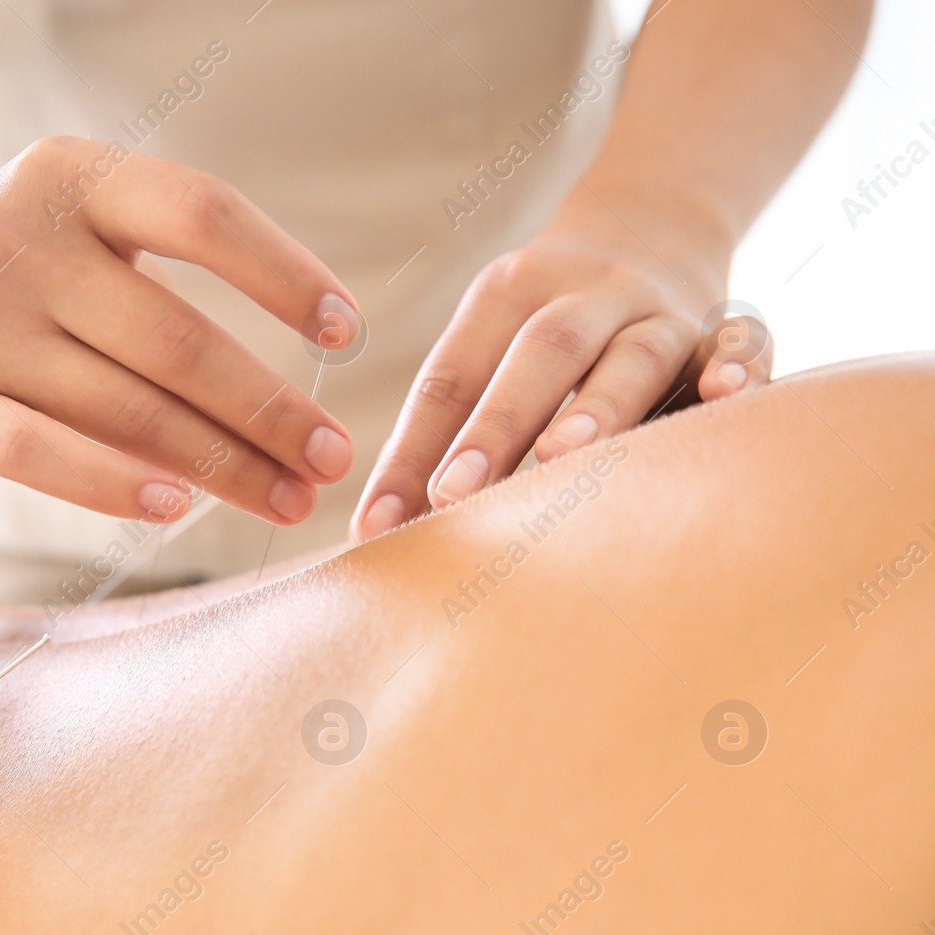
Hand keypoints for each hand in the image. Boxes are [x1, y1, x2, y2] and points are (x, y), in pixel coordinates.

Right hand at [0, 136, 360, 525]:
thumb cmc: (23, 267)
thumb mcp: (86, 224)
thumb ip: (172, 276)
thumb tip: (301, 389)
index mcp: (70, 176)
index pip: (201, 215)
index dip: (285, 274)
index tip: (346, 336)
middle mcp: (17, 241)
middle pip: (176, 338)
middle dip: (269, 410)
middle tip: (333, 458)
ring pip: (124, 408)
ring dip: (221, 465)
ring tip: (288, 497)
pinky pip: (38, 453)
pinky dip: (111, 484)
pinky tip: (174, 509)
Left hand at [350, 196, 772, 540]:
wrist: (657, 227)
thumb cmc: (545, 327)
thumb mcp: (490, 346)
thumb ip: (445, 427)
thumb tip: (379, 525)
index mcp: (507, 294)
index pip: (451, 373)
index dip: (412, 447)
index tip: (377, 520)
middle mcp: (585, 294)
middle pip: (539, 354)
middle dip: (493, 427)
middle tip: (451, 495)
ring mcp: (658, 309)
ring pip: (631, 353)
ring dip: (597, 407)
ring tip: (560, 460)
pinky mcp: (724, 328)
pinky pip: (739, 342)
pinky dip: (736, 366)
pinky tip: (724, 398)